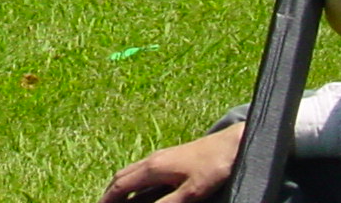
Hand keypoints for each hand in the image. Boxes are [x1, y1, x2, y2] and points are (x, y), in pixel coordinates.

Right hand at [98, 123, 241, 202]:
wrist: (230, 143)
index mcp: (154, 168)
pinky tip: (139, 189)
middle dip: (110, 193)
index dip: (109, 199)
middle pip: (122, 176)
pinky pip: (141, 170)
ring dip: (120, 186)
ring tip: (116, 200)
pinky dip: (131, 181)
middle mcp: (152, 160)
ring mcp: (160, 157)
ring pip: (131, 171)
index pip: (122, 185)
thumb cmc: (213, 167)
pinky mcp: (169, 158)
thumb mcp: (192, 192)